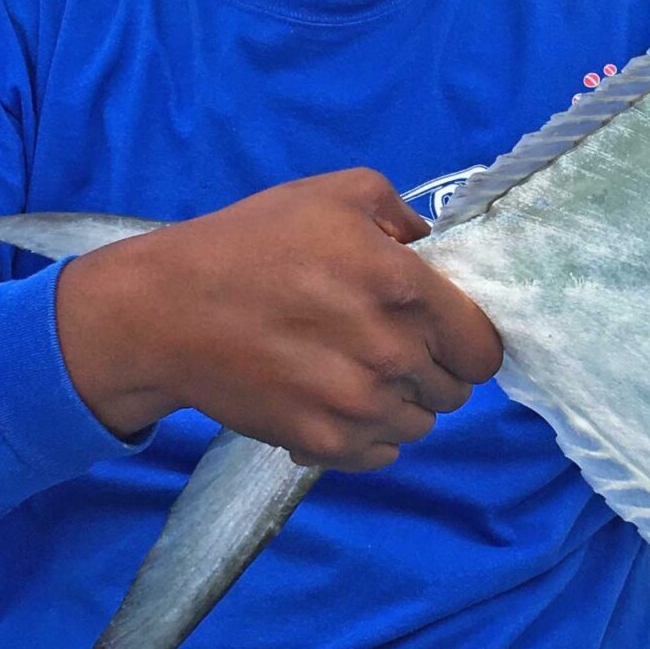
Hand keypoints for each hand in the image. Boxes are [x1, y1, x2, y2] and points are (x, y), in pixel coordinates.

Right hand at [55, 168, 503, 469]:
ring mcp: (359, 405)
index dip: (467, 341)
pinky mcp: (323, 443)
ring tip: (357, 373)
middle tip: (389, 347)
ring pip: (420, 424)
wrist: (166, 311)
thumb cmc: (252, 242)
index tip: (441, 332)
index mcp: (406, 290)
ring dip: (401, 403)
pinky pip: (380, 453)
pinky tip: (334, 403)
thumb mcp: (337, 195)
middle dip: (432, 369)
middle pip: (455, 389)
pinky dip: (366, 435)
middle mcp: (393, 353)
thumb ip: (402, 214)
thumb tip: (430, 244)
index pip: (483, 348)